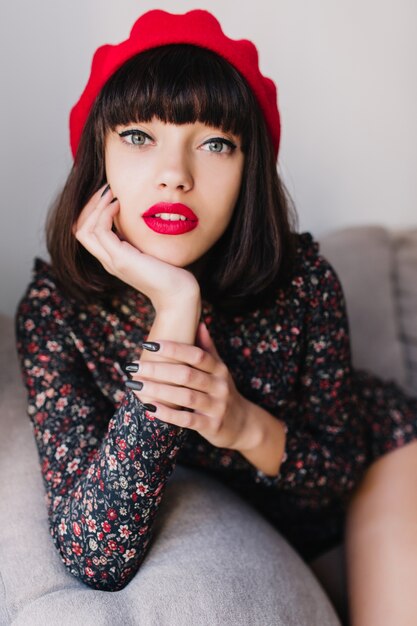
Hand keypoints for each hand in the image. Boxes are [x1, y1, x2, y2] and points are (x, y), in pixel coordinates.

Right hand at [73, 184, 199, 309]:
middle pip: (78, 229)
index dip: (91, 210)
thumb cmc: (171, 271)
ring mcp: (112, 261)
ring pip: (83, 229)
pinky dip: (105, 214)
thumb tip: (139, 213)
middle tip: (106, 189)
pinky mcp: (121, 259)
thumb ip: (139, 236)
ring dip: (95, 206)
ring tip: (111, 193)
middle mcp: (107, 260)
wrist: (178, 294)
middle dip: (89, 205)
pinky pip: (100, 231)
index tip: (109, 194)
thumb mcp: (150, 249)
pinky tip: (119, 204)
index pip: (85, 231)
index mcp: (112, 258)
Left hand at [126, 322, 250, 449]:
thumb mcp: (220, 369)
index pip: (196, 354)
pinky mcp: (212, 426)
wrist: (244, 424)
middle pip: (187, 374)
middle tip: (134, 366)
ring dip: (158, 390)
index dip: (173, 348)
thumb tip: (199, 322)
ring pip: (185, 396)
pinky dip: (168, 414)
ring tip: (136, 385)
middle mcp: (220, 386)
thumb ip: (208, 348)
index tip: (149, 344)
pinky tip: (150, 408)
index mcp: (219, 369)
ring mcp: (217, 406)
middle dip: (158, 369)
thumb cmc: (222, 391)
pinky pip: (187, 420)